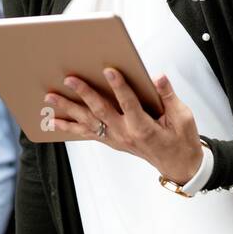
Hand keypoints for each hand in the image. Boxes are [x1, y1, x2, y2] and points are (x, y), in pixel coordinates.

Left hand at [44, 69, 203, 184]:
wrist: (178, 164)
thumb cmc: (181, 139)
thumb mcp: (182, 117)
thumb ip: (168, 96)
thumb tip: (158, 77)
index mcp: (143, 127)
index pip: (128, 103)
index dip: (119, 86)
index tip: (109, 69)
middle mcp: (125, 134)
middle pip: (100, 111)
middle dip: (83, 93)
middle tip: (69, 79)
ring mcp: (115, 139)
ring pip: (87, 123)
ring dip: (67, 110)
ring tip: (49, 98)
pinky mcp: (111, 140)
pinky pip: (86, 134)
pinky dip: (69, 127)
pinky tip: (53, 121)